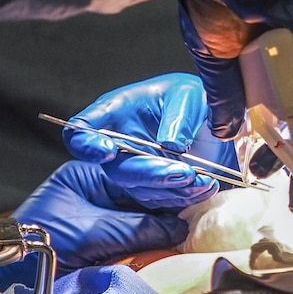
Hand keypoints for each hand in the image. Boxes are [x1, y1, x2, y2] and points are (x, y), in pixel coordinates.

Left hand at [0, 161, 187, 293]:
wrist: (12, 275)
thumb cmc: (41, 242)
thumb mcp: (91, 229)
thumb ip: (136, 226)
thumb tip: (176, 225)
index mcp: (87, 174)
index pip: (133, 169)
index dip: (163, 174)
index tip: (189, 177)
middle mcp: (96, 189)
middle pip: (142, 186)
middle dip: (172, 189)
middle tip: (202, 187)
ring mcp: (102, 212)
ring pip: (143, 207)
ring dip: (170, 208)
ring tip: (198, 204)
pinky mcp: (106, 235)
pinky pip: (138, 227)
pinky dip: (158, 228)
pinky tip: (179, 226)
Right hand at [64, 73, 230, 209]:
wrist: (209, 118)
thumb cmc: (191, 98)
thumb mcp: (189, 94)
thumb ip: (179, 115)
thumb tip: (170, 143)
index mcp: (116, 112)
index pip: (83, 130)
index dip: (87, 144)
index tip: (108, 151)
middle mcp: (119, 142)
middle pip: (117, 168)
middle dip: (150, 173)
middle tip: (183, 171)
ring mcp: (134, 167)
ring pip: (141, 189)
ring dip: (172, 188)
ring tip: (202, 178)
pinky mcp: (152, 187)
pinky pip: (161, 199)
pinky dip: (184, 195)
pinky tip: (206, 184)